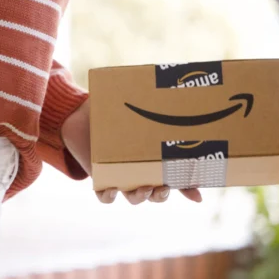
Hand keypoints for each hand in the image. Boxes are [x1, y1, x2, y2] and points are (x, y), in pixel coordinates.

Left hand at [61, 98, 202, 204]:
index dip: (188, 188)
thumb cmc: (113, 111)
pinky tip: (112, 190)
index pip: (175, 177)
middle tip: (165, 187)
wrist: (80, 115)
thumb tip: (169, 81)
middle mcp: (138, 171)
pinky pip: (104, 197)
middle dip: (162, 195)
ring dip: (142, 197)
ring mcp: (119, 176)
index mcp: (153, 158)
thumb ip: (152, 104)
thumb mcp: (135, 107)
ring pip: (135, 197)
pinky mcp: (98, 178)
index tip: (198, 194)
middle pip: (156, 194)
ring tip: (143, 187)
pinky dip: (109, 197)